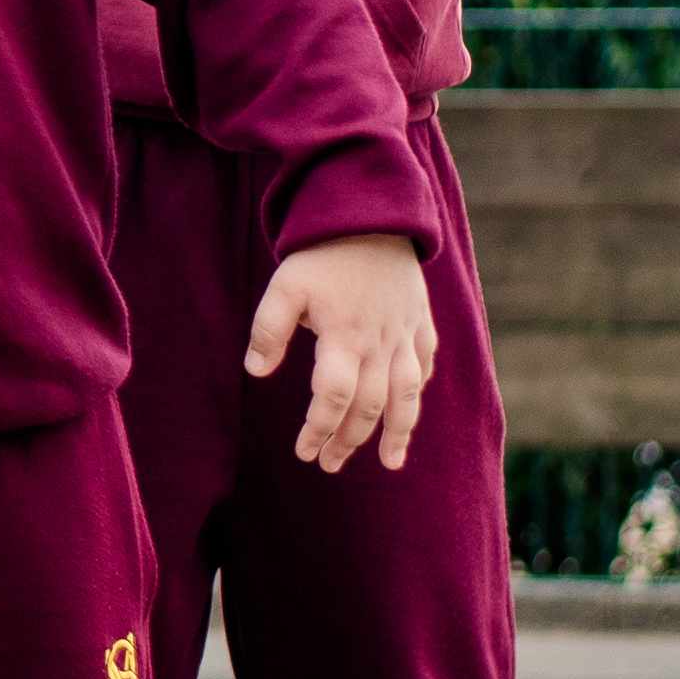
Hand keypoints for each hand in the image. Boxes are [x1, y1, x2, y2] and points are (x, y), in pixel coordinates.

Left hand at [246, 232, 435, 473]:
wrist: (373, 214)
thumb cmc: (321, 252)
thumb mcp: (284, 285)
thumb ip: (268, 329)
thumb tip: (255, 371)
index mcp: (344, 337)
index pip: (332, 398)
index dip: (318, 429)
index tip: (304, 452)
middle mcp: (380, 343)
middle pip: (369, 406)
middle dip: (349, 440)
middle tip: (329, 464)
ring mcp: (405, 334)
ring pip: (407, 396)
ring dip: (399, 433)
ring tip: (391, 463)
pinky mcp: (421, 323)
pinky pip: (424, 366)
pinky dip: (416, 393)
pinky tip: (409, 411)